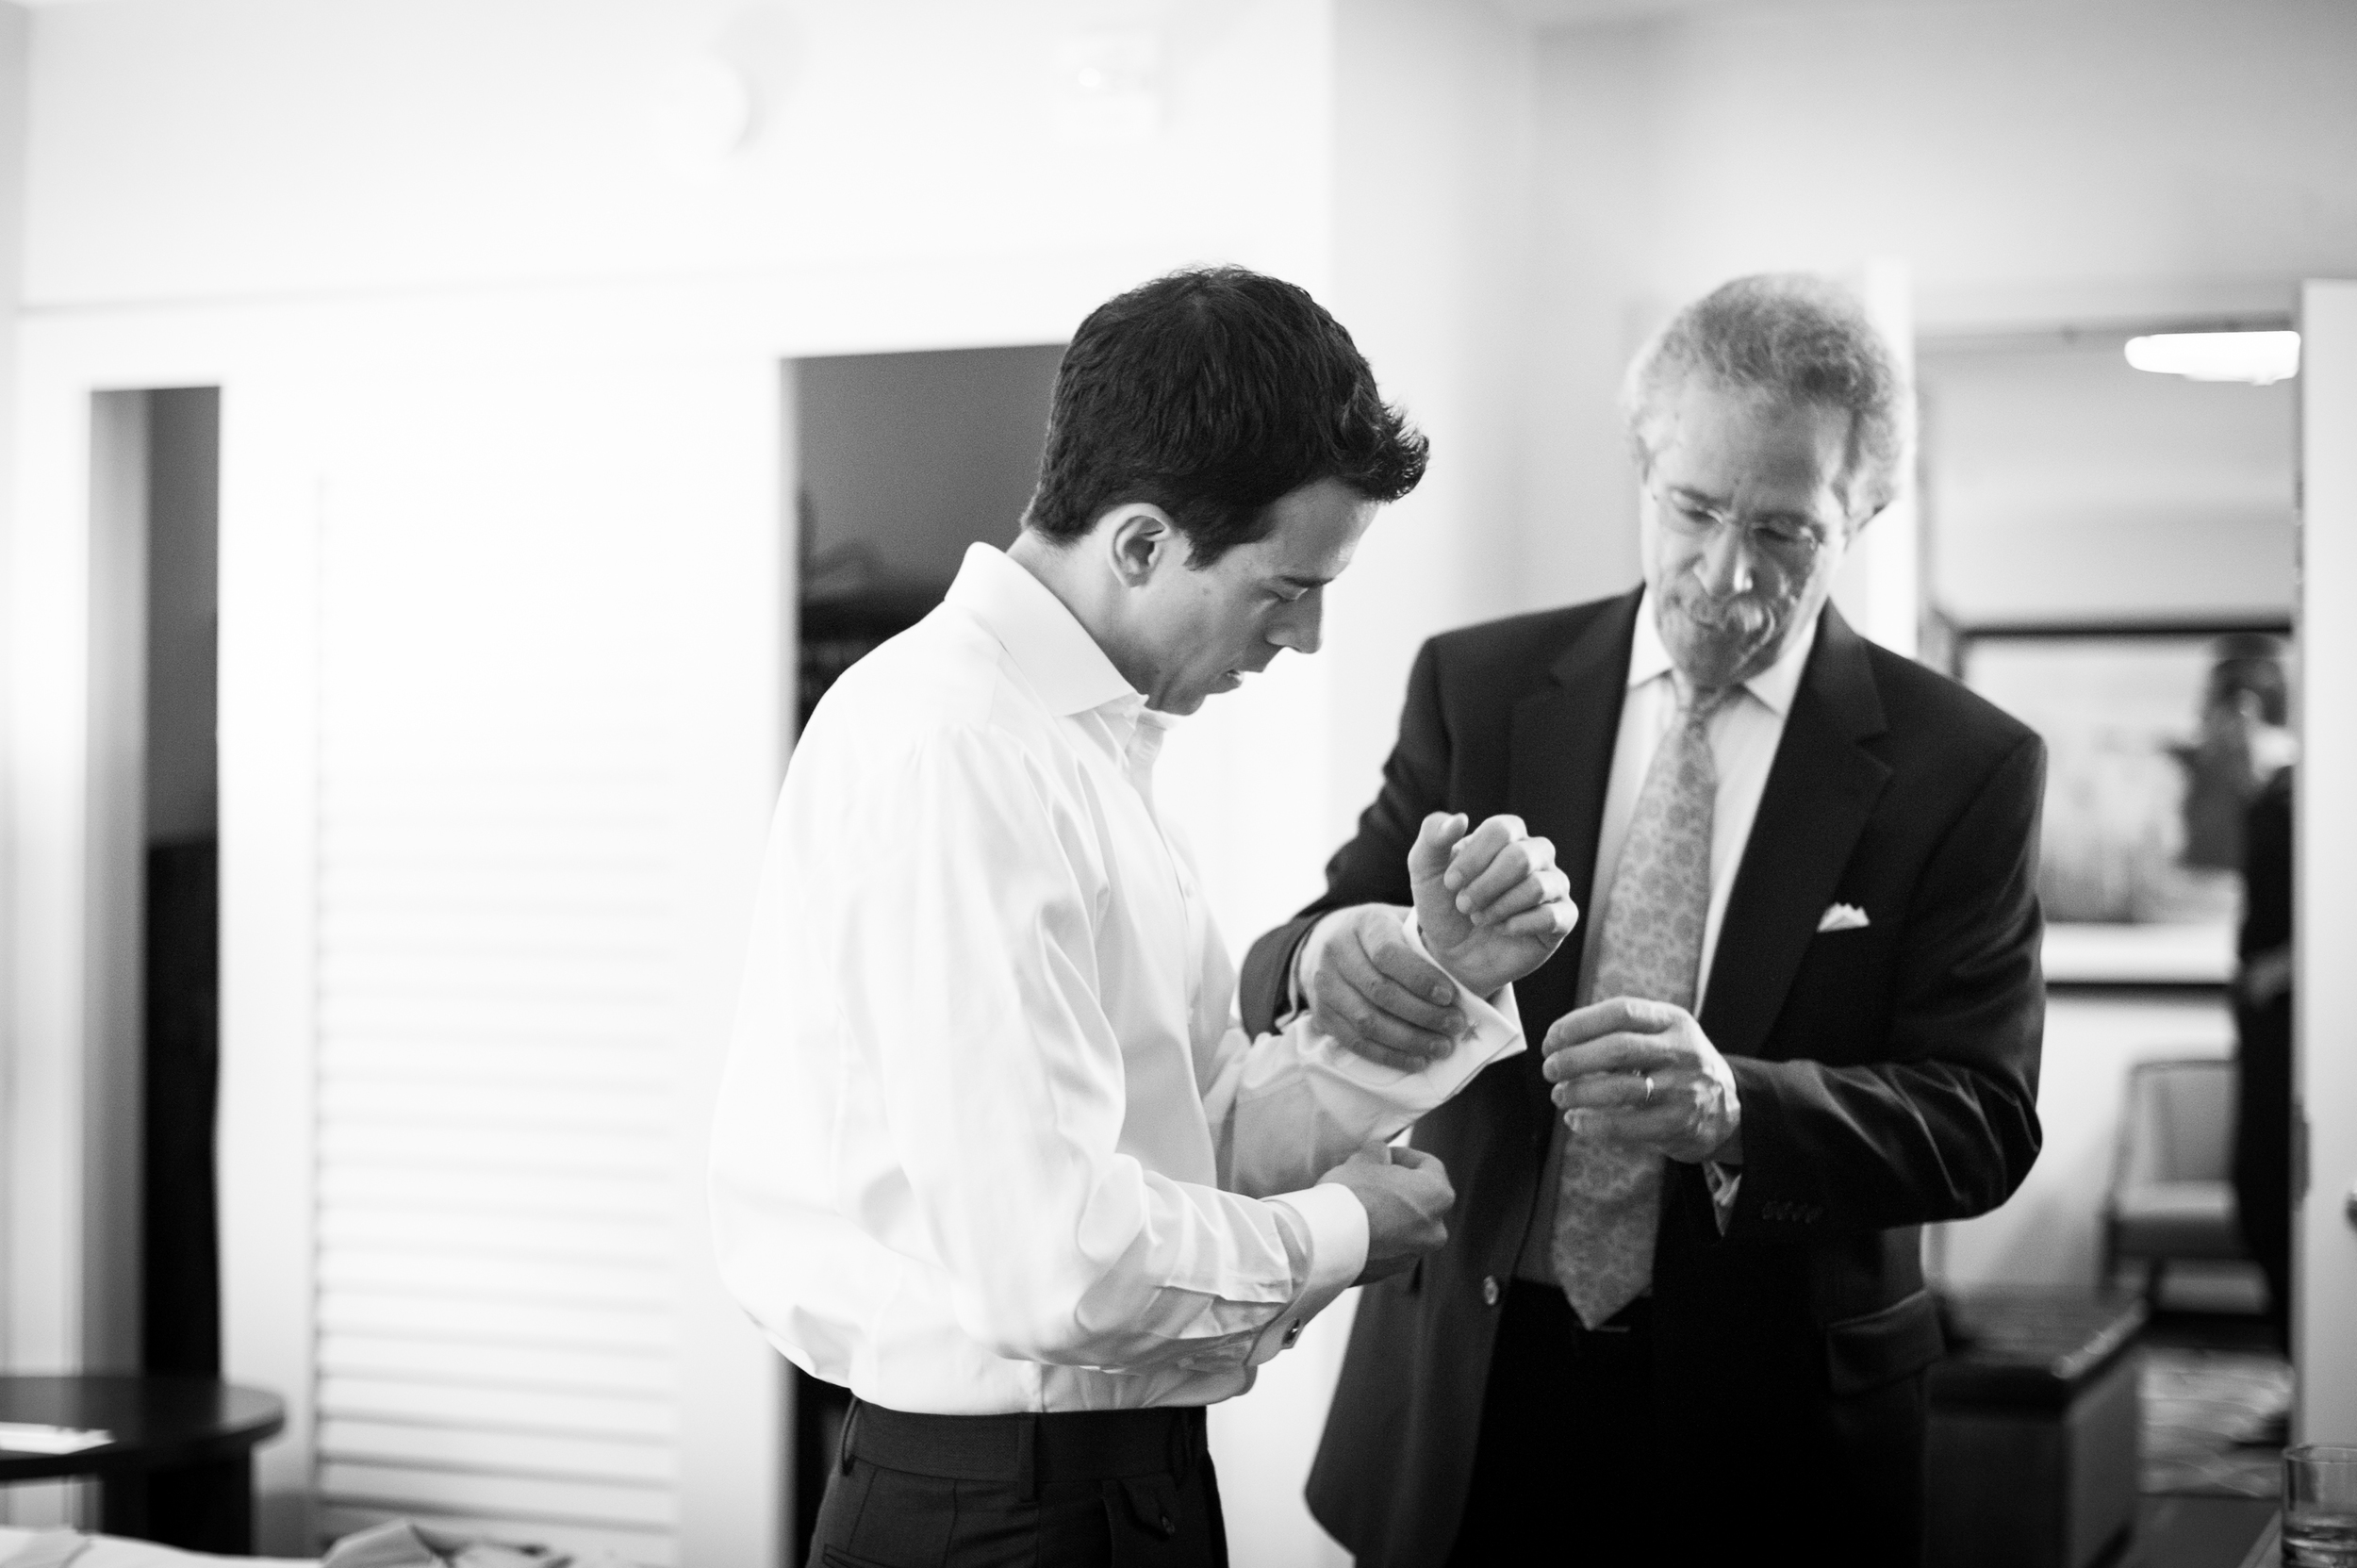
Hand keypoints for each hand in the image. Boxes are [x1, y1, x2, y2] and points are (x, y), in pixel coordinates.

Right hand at [1300, 904, 1465, 1071]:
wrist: (1326, 942)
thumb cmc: (1380, 934)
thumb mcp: (1400, 921)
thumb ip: (1427, 939)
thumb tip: (1472, 972)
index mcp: (1362, 924)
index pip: (1388, 954)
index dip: (1420, 978)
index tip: (1450, 996)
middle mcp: (1336, 952)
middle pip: (1380, 992)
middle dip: (1423, 1014)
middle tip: (1455, 1026)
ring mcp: (1324, 986)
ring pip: (1368, 1021)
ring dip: (1409, 1040)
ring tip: (1442, 1047)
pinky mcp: (1321, 1015)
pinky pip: (1355, 1042)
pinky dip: (1389, 1055)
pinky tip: (1417, 1061)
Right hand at [1318, 1145, 1454, 1284]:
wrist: (1327, 1243)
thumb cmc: (1350, 1195)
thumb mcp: (1364, 1160)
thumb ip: (1378, 1154)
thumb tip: (1380, 1155)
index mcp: (1437, 1196)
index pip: (1430, 1166)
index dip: (1405, 1155)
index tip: (1384, 1154)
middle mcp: (1434, 1230)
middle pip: (1421, 1200)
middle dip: (1398, 1188)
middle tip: (1370, 1178)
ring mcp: (1414, 1255)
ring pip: (1406, 1227)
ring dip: (1389, 1214)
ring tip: (1359, 1204)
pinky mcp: (1391, 1273)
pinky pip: (1389, 1248)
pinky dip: (1378, 1237)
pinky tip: (1354, 1228)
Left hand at [1410, 812, 1577, 998]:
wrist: (1453, 952)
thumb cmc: (1443, 904)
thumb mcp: (1425, 870)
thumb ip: (1433, 838)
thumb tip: (1460, 818)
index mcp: (1506, 835)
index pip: (1501, 830)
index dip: (1473, 858)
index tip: (1450, 883)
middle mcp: (1536, 855)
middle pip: (1521, 857)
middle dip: (1485, 886)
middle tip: (1464, 906)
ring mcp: (1553, 885)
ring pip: (1538, 886)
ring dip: (1500, 907)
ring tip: (1480, 918)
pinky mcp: (1562, 918)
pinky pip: (1552, 916)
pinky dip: (1519, 925)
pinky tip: (1503, 929)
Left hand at [1541, 997, 1740, 1164]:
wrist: (1727, 1108)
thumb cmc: (1676, 1066)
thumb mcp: (1662, 1034)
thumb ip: (1620, 1031)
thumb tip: (1559, 1042)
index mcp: (1672, 1020)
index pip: (1621, 1011)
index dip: (1578, 1024)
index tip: (1552, 1039)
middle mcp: (1681, 1050)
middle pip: (1618, 1048)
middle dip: (1574, 1059)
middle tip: (1550, 1069)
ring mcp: (1683, 1088)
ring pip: (1620, 1089)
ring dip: (1579, 1092)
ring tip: (1560, 1095)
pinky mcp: (1678, 1124)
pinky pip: (1626, 1125)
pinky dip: (1592, 1124)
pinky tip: (1576, 1120)